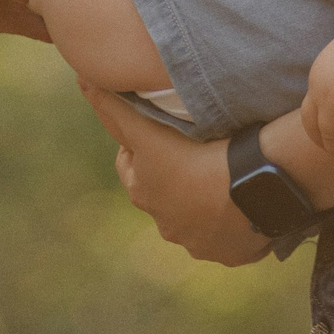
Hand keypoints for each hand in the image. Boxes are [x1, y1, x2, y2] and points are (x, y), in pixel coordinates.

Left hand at [80, 84, 270, 265]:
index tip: (156, 132)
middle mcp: (168, 227)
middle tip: (193, 152)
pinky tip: (248, 202)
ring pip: (198, 221)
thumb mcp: (148, 130)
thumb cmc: (196, 157)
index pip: (130, 168)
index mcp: (145, 196)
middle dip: (173, 178)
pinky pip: (231, 238)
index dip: (139, 149)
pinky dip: (235, 224)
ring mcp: (201, 244)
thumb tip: (81, 79)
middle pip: (164, 196)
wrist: (253, 187)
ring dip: (205, 203)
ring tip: (225, 176)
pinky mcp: (233, 255)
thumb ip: (113, 109)